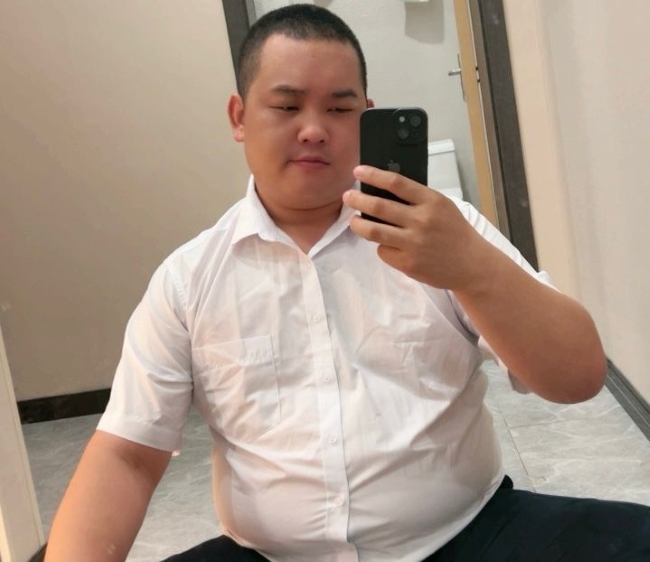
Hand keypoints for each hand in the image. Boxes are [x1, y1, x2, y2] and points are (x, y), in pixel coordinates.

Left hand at [343, 165, 495, 290]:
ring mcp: (413, 244)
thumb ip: (417, 200)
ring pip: (374, 232)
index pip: (396, 183)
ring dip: (358, 224)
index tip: (358, 171)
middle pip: (379, 207)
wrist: (471, 265)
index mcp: (431, 201)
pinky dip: (381, 246)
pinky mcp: (408, 263)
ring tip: (353, 220)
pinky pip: (383, 251)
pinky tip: (387, 244)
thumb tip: (383, 191)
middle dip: (358, 199)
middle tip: (347, 196)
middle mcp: (420, 221)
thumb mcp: (442, 207)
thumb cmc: (454, 232)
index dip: (373, 175)